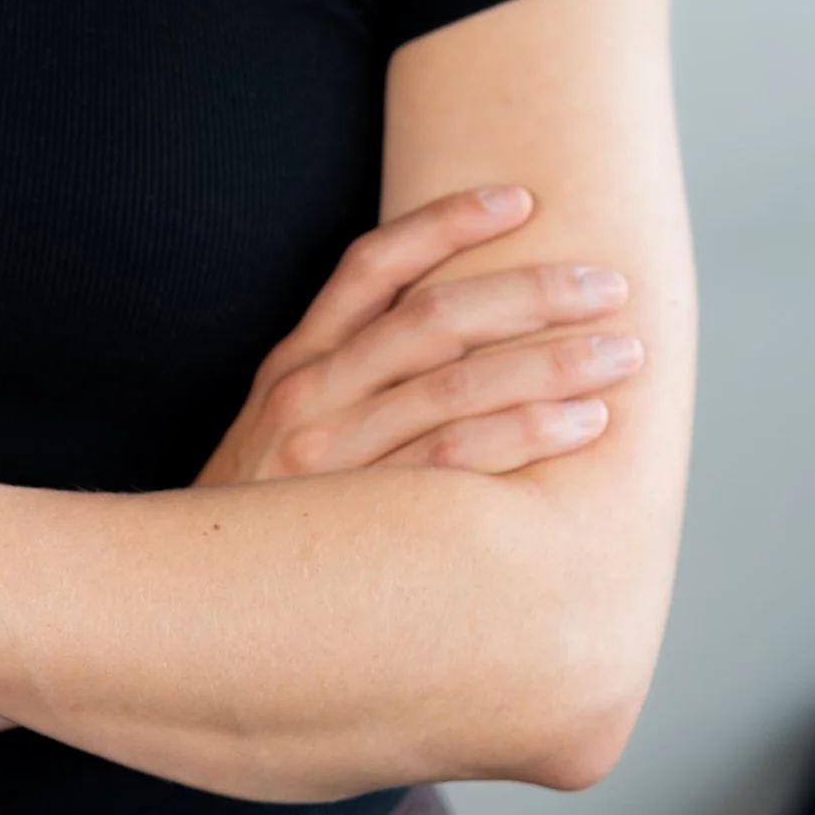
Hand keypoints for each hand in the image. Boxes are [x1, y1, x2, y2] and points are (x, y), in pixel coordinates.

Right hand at [193, 187, 639, 486]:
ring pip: (454, 388)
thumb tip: (451, 336)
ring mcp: (332, 461)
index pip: (372, 265)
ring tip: (621, 354)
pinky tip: (582, 425)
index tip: (521, 199)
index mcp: (296, 363)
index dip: (446, 224)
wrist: (193, 616)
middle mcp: (311, 398)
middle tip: (609, 286)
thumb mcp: (279, 432)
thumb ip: (346, 382)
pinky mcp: (356, 525)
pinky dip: (523, 438)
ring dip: (548, 364)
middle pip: (433, 319)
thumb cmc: (263, 523)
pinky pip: (452, 467)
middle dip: (531, 294)